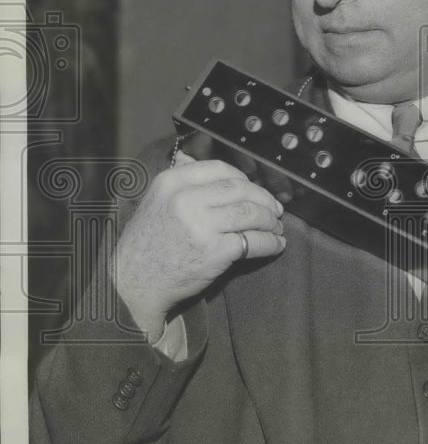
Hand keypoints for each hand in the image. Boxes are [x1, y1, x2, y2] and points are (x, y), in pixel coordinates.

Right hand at [113, 151, 285, 341]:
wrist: (134, 281)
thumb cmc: (147, 243)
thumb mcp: (156, 201)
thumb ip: (181, 181)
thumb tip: (201, 162)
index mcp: (172, 182)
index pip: (220, 169)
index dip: (244, 179)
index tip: (254, 190)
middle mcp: (187, 199)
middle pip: (240, 189)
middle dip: (264, 199)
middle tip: (275, 210)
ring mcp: (202, 225)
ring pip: (250, 213)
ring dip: (270, 220)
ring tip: (276, 227)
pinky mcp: (215, 251)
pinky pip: (253, 241)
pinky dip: (270, 242)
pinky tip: (276, 244)